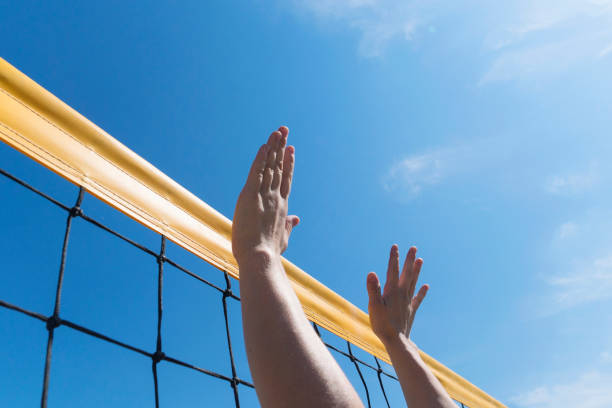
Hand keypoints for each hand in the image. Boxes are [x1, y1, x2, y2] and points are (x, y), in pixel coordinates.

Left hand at [232, 126, 299, 263]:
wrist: (260, 257)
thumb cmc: (269, 252)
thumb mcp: (283, 237)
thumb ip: (289, 225)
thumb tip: (297, 219)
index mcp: (282, 206)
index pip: (286, 179)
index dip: (288, 163)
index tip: (291, 149)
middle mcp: (276, 197)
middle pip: (279, 167)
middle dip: (281, 147)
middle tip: (284, 131)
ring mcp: (264, 195)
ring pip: (269, 166)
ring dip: (272, 147)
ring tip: (277, 131)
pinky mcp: (250, 196)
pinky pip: (256, 172)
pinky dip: (260, 158)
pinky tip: (263, 146)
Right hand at [367, 245, 428, 344]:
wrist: (396, 341)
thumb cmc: (382, 324)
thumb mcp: (374, 306)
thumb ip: (373, 289)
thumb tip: (371, 273)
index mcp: (392, 291)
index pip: (392, 271)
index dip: (394, 258)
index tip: (395, 246)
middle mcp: (402, 294)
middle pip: (406, 274)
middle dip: (409, 260)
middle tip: (414, 248)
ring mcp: (408, 302)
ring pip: (413, 283)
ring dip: (416, 271)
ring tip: (421, 260)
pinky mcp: (410, 311)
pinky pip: (417, 298)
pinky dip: (421, 292)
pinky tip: (426, 286)